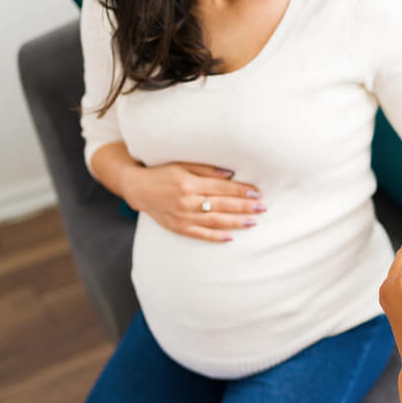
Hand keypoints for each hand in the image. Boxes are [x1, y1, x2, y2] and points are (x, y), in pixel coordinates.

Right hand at [121, 162, 264, 241]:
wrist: (138, 189)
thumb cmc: (163, 173)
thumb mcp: (182, 165)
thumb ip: (206, 169)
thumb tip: (231, 174)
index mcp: (189, 183)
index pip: (221, 188)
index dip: (241, 191)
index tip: (257, 193)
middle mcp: (186, 201)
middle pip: (221, 205)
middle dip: (244, 207)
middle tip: (263, 208)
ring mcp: (182, 216)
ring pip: (214, 221)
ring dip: (236, 223)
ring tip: (253, 222)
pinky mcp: (178, 227)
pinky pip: (200, 234)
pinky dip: (216, 236)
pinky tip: (230, 237)